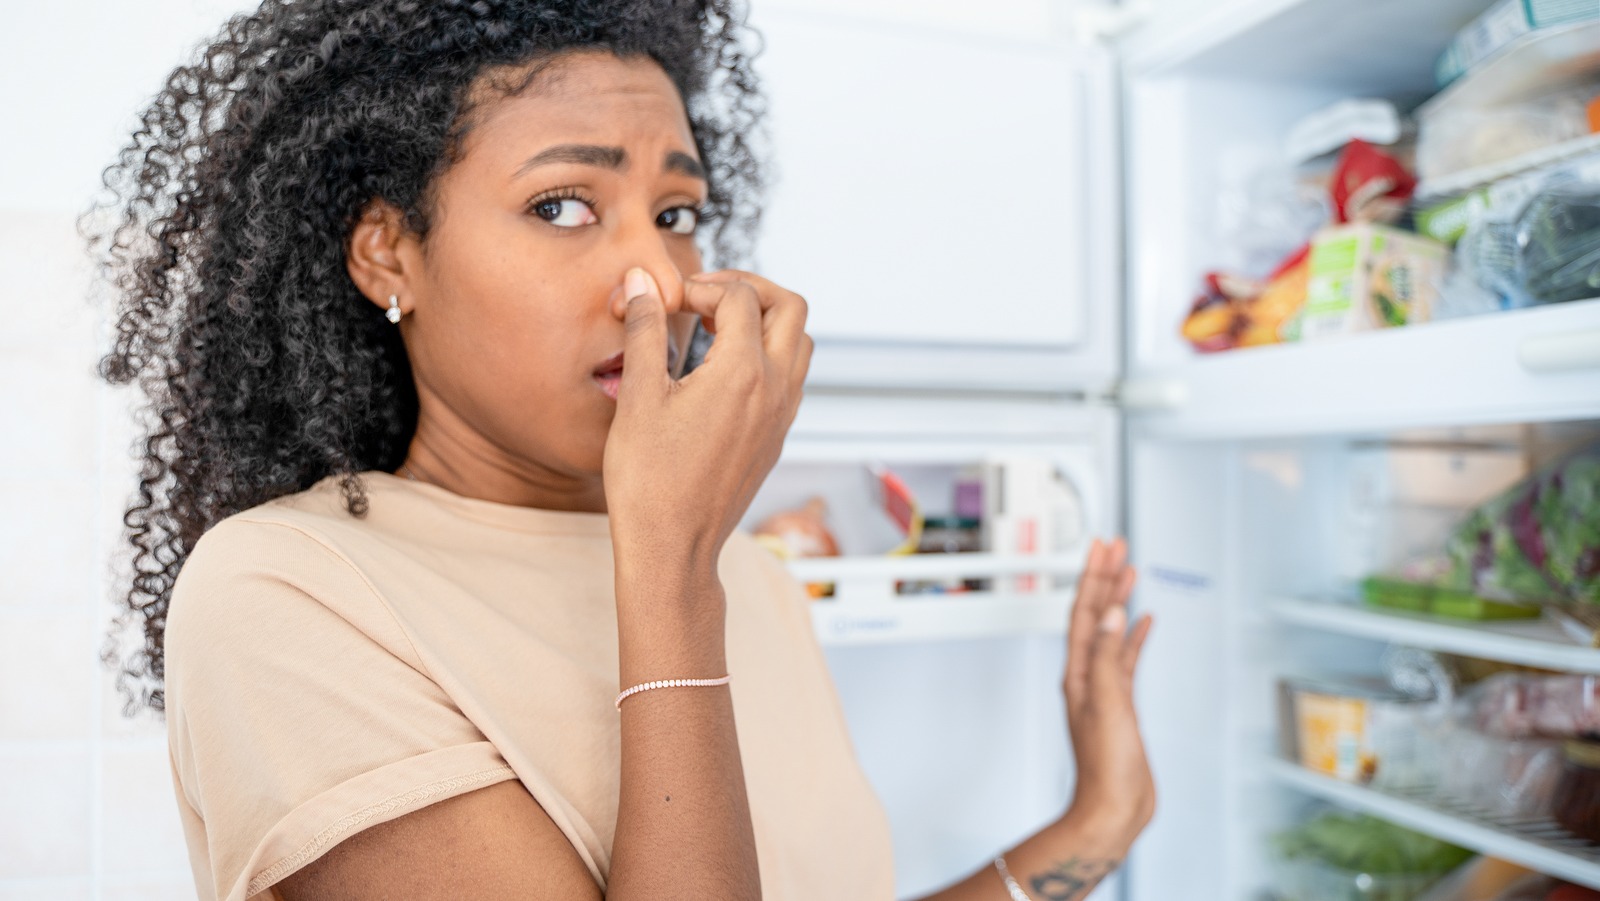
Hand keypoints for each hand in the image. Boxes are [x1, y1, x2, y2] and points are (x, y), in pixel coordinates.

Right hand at [602, 267, 811, 578]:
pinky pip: (791, 378)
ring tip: (717, 327)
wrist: (674, 549)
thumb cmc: (649, 481)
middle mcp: (775, 390)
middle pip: (790, 308)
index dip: (702, 286)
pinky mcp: (777, 438)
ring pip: (799, 343)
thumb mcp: (637, 397)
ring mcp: (782, 416)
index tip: (670, 301)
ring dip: (765, 321)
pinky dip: (768, 355)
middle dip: (751, 289)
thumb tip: (642, 283)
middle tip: (707, 295)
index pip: (740, 297)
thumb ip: (645, 331)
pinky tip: (724, 370)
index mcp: (742, 372)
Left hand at [1061, 537, 1154, 848]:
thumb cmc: (1105, 768)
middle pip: (1096, 614)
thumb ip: (1109, 658)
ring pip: (1111, 632)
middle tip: (1116, 545)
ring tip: (1129, 571)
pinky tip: (1144, 622)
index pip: (1085, 612)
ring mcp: (1104, 689)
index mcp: (1079, 673)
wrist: (1112, 810)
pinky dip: (1136, 637)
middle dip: (1105, 578)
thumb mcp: (1109, 705)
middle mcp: (1087, 675)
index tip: (1103, 546)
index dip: (1094, 577)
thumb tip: (1113, 614)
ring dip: (1119, 600)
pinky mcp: (1122, 704)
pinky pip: (1127, 659)